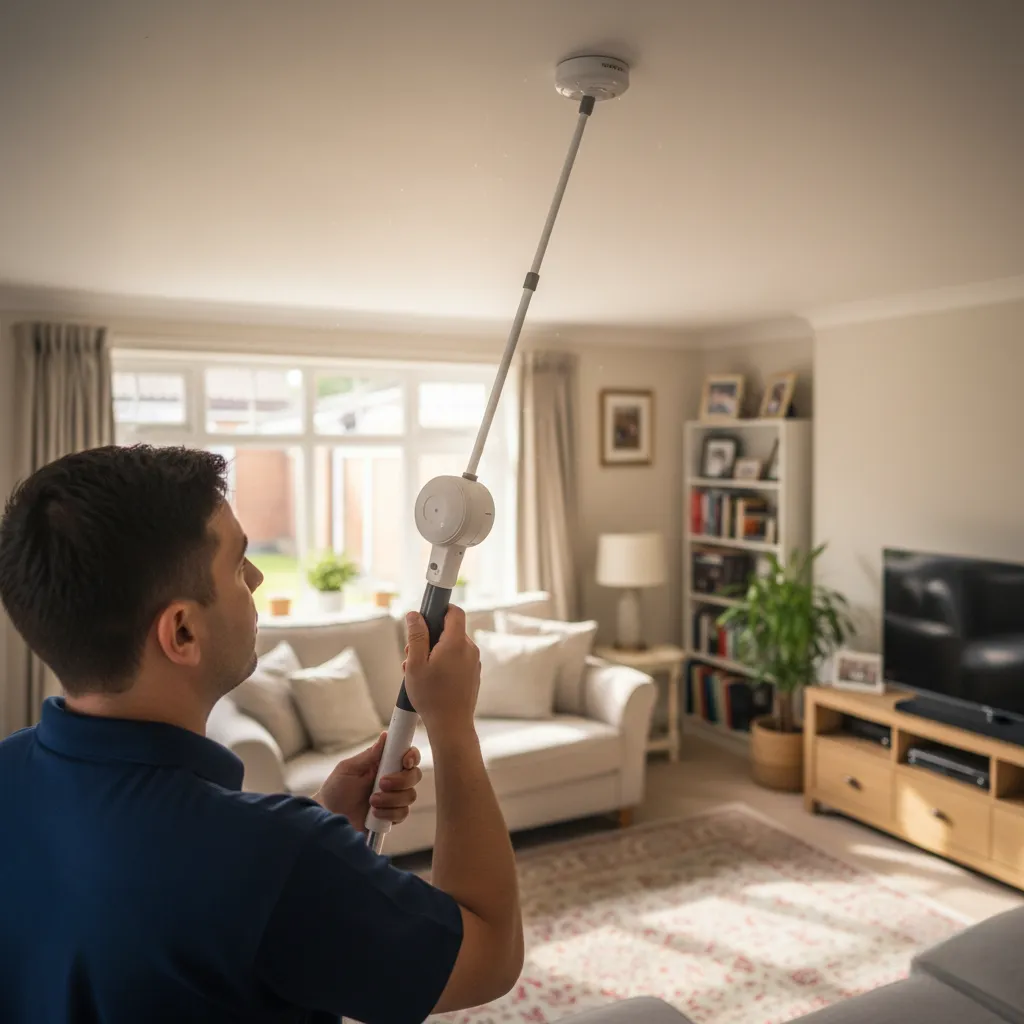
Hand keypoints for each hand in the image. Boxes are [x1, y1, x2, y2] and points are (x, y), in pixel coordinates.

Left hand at [313, 731, 421, 832]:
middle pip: (415, 775)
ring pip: (410, 795)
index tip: (406, 761)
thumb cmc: (336, 789)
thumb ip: (369, 755)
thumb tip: (385, 735)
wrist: (327, 817)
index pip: (409, 755)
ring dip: (391, 798)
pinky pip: (402, 813)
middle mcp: (394, 780)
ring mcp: (394, 798)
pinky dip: (389, 813)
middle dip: (401, 780)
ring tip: (371, 801)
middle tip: (381, 783)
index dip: (412, 756)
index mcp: (385, 764)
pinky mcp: (391, 816)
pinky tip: (374, 813)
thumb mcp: (349, 768)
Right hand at [404, 607, 480, 737]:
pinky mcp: (473, 673)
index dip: (440, 609)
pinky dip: (444, 662)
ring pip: (452, 646)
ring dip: (434, 652)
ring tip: (418, 671)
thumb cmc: (431, 697)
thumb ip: (416, 636)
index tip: (425, 616)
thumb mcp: (415, 664)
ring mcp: (474, 662)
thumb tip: (415, 615)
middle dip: (430, 636)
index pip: (454, 611)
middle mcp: (470, 649)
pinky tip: (430, 679)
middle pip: (450, 629)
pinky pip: (457, 659)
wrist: (451, 726)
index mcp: (457, 643)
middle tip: (412, 653)